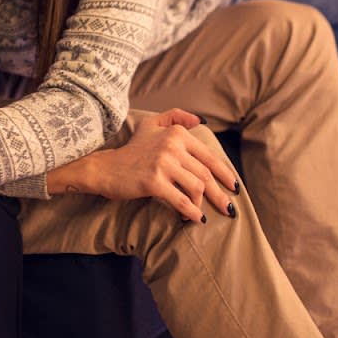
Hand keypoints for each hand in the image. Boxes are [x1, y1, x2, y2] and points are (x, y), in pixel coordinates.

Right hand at [50, 109, 238, 222]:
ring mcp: (163, 163)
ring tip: (204, 214)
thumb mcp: (151, 125)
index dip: (224, 174)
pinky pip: (181, 200)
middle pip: (205, 174)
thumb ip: (175, 117)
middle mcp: (172, 146)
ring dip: (204, 205)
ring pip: (197, 187)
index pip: (208, 156)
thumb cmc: (131, 150)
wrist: (105, 168)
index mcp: (176, 134)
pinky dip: (192, 212)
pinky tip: (196, 220)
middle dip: (220, 194)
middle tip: (229, 209)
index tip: (233, 187)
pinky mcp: (154, 182)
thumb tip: (200, 121)